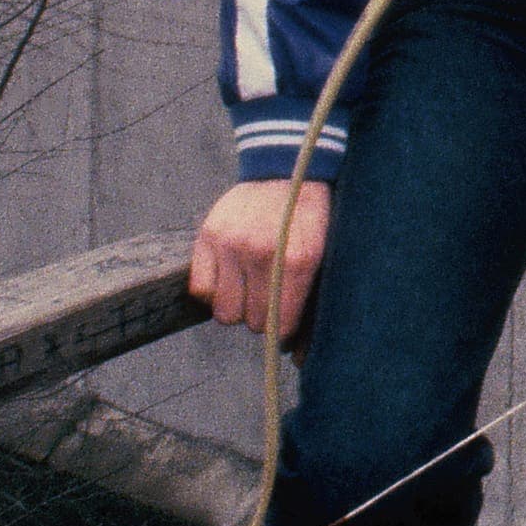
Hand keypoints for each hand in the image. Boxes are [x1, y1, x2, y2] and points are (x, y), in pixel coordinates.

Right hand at [191, 177, 331, 349]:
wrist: (285, 168)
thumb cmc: (308, 217)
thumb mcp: (324, 252)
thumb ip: (311, 300)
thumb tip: (297, 356)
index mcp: (299, 259)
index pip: (281, 325)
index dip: (282, 330)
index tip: (284, 323)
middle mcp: (263, 253)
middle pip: (251, 322)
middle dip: (260, 317)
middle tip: (267, 297)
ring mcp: (232, 244)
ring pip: (224, 312)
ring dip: (236, 306)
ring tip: (248, 286)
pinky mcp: (208, 236)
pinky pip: (201, 290)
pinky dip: (213, 290)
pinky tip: (229, 275)